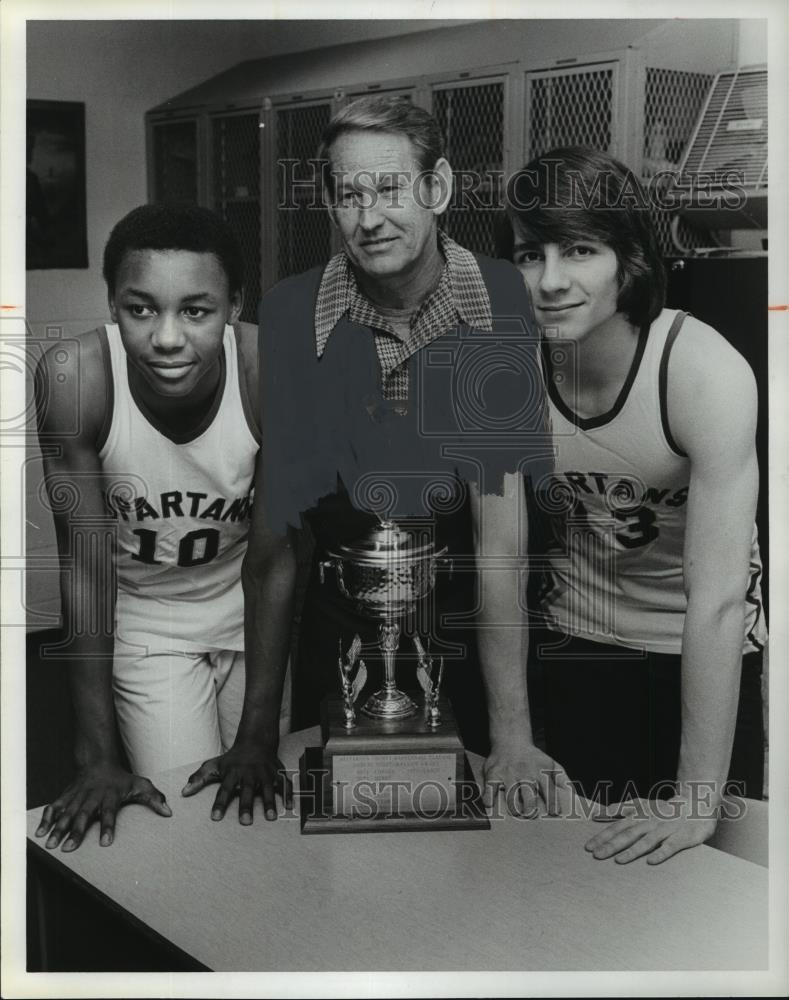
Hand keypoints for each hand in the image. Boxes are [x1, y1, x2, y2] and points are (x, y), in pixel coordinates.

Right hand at [34, 762, 171, 851]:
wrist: (98, 762)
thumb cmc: (121, 779)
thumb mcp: (140, 785)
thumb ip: (154, 799)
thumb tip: (169, 812)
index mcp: (110, 796)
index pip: (109, 813)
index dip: (108, 827)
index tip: (105, 843)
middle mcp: (92, 796)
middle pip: (83, 815)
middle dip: (76, 831)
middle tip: (69, 849)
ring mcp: (77, 796)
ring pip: (66, 812)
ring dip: (58, 829)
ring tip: (51, 845)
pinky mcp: (66, 797)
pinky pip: (54, 808)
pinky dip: (46, 819)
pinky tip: (40, 833)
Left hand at [181, 740, 292, 824]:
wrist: (255, 741)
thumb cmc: (232, 759)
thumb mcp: (214, 765)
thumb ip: (199, 779)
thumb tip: (183, 792)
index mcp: (233, 773)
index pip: (224, 790)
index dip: (219, 804)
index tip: (215, 818)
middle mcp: (249, 773)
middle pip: (247, 791)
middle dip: (246, 806)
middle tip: (245, 822)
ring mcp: (265, 773)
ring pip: (268, 788)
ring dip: (270, 802)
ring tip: (270, 817)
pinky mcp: (277, 772)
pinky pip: (285, 784)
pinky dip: (288, 794)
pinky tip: (289, 807)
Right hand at [483, 735, 576, 816]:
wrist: (511, 740)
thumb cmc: (533, 758)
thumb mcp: (551, 764)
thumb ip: (563, 780)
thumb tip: (573, 796)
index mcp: (540, 772)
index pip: (549, 791)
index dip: (552, 804)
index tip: (554, 813)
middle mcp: (525, 773)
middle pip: (528, 797)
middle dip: (530, 810)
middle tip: (530, 815)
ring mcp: (508, 774)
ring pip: (510, 797)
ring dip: (513, 808)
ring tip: (516, 812)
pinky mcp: (493, 774)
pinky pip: (490, 789)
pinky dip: (489, 798)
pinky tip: (491, 804)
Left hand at [584, 795, 717, 864]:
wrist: (696, 805)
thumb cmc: (664, 808)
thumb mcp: (642, 804)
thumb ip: (622, 808)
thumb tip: (600, 813)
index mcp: (639, 814)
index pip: (617, 826)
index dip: (603, 836)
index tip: (588, 847)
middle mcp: (649, 822)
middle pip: (628, 834)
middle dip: (611, 845)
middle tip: (596, 855)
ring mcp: (665, 830)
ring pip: (646, 841)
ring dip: (632, 851)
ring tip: (618, 861)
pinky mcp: (681, 838)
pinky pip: (670, 847)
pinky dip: (660, 853)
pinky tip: (651, 862)